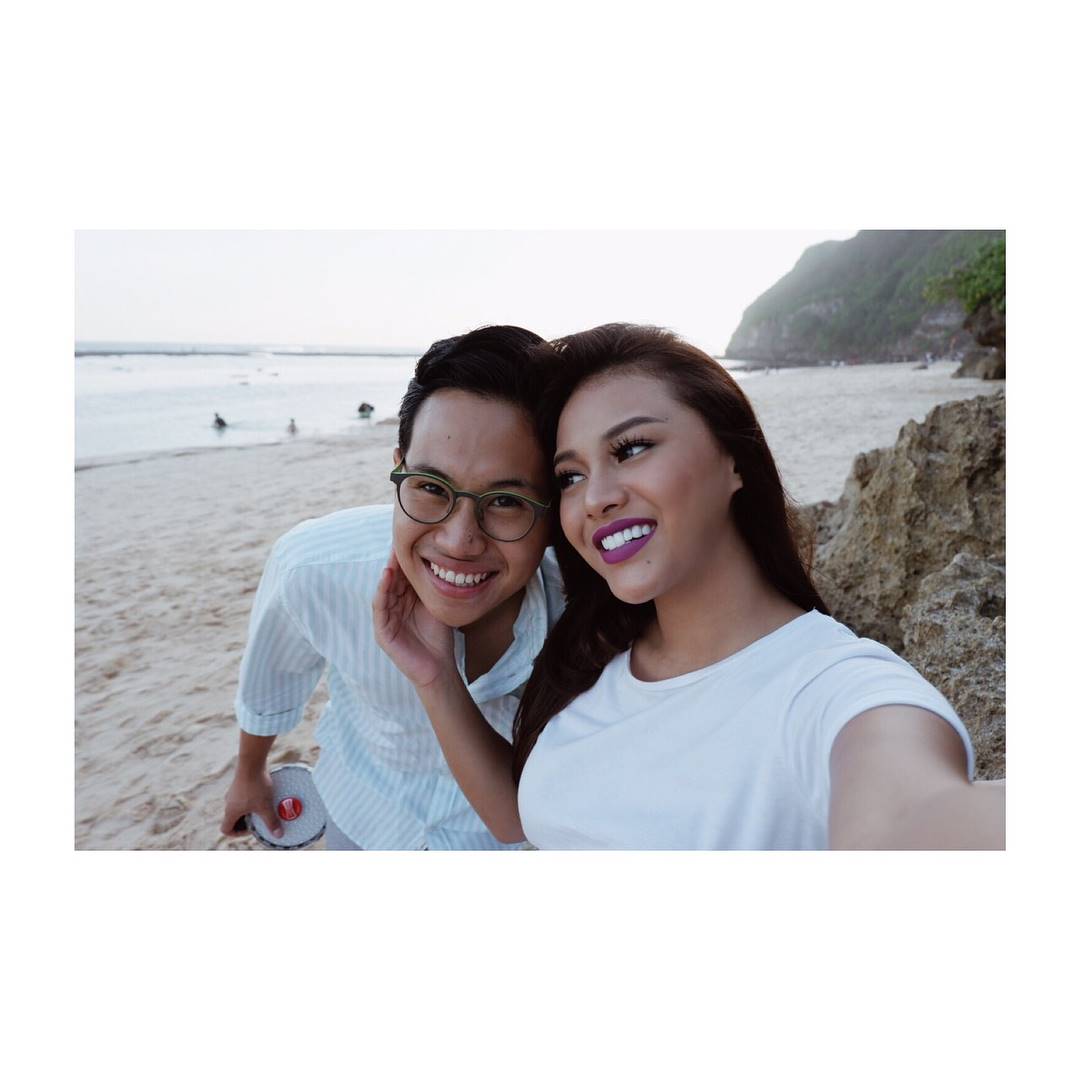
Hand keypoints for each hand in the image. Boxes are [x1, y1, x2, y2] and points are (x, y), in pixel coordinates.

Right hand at [221, 766, 282, 838]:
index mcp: (230, 811)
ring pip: (238, 807)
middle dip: (246, 821)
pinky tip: (263, 794)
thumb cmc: (256, 786)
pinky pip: (242, 797)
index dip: (237, 833)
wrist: (252, 762)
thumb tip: (278, 835)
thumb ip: (271, 822)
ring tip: (263, 806)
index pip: (226, 830)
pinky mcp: (239, 783)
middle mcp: (228, 802)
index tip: (251, 828)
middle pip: (233, 819)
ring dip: (249, 810)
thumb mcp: (265, 806)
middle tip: (259, 819)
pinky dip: (250, 800)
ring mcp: (233, 792)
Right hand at [373, 550, 455, 688]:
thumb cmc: (440, 636)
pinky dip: (382, 590)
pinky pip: (380, 607)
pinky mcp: (382, 631)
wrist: (439, 667)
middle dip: (396, 559)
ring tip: (394, 554)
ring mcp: (386, 618)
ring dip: (388, 571)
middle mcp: (393, 606)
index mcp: (405, 599)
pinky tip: (387, 575)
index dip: (406, 556)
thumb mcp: (437, 604)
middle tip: (401, 538)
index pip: (403, 574)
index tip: (413, 536)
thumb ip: (434, 585)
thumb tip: (444, 557)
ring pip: (384, 589)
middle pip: (393, 578)